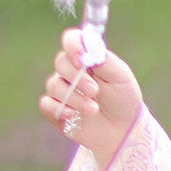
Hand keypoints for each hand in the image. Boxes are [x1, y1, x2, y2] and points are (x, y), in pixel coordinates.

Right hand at [39, 28, 143, 170]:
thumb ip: (104, 59)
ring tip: (94, 109)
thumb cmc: (123, 99)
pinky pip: (46, 104)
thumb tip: (87, 45)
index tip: (82, 60)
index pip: (70, 40)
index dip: (72, 46)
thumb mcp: (120, 76)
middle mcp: (70, 70)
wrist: (124, 130)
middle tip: (95, 91)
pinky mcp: (56, 110)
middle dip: (77, 78)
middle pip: (60, 62)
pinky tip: (73, 116)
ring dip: (75, 99)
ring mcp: (61, 90)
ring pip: (54, 86)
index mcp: (85, 57)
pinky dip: (59, 109)